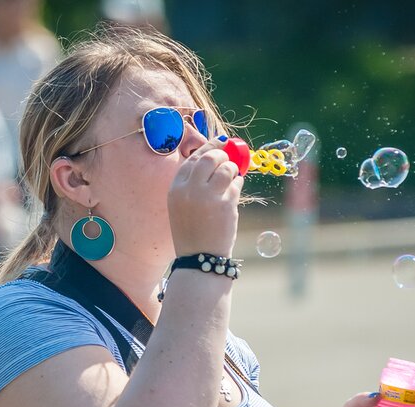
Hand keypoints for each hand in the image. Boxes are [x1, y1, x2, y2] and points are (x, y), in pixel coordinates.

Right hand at [168, 137, 242, 256]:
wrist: (199, 258)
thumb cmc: (193, 231)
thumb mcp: (183, 205)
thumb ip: (195, 183)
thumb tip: (218, 157)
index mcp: (176, 189)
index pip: (193, 159)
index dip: (209, 147)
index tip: (222, 141)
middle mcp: (190, 190)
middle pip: (210, 158)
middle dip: (223, 155)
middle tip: (229, 160)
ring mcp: (208, 197)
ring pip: (227, 168)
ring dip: (233, 170)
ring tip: (233, 179)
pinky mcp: (225, 205)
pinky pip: (236, 184)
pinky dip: (238, 184)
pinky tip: (234, 192)